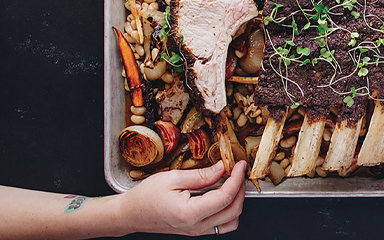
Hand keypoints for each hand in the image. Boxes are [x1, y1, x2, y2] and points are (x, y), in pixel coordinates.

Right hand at [118, 160, 246, 235]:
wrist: (130, 214)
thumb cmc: (145, 196)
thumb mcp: (172, 178)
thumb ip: (201, 175)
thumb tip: (222, 168)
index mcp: (191, 213)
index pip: (225, 197)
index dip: (237, 179)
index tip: (241, 164)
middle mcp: (197, 226)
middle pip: (233, 211)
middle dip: (241, 189)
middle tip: (238, 171)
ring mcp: (197, 231)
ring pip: (231, 222)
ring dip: (236, 202)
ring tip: (232, 183)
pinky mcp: (196, 230)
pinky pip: (221, 224)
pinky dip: (228, 210)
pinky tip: (222, 194)